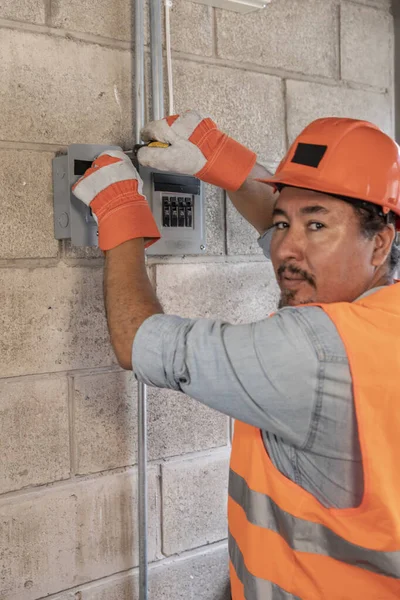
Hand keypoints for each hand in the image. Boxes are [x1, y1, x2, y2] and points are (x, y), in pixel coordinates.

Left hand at [72, 150, 159, 250]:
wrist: (121, 204)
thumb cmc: (131, 194)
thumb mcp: (135, 178)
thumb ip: (127, 173)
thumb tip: (127, 175)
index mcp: (116, 159)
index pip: (110, 155)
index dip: (109, 163)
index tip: (109, 167)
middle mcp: (101, 163)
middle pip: (97, 164)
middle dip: (100, 173)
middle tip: (104, 183)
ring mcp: (90, 174)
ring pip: (88, 175)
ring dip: (92, 182)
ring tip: (100, 193)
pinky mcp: (82, 185)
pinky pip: (80, 186)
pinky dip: (84, 192)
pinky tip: (91, 197)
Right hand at [138, 110, 255, 191]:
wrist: (220, 158)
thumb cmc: (197, 159)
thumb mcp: (167, 161)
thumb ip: (148, 156)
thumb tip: (141, 153)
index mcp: (168, 125)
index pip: (148, 129)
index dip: (149, 142)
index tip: (153, 150)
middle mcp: (179, 117)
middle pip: (162, 128)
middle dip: (164, 141)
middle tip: (172, 154)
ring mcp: (191, 118)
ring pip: (175, 128)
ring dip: (176, 139)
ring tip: (184, 152)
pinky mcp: (201, 121)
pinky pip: (187, 128)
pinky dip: (187, 137)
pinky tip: (191, 147)